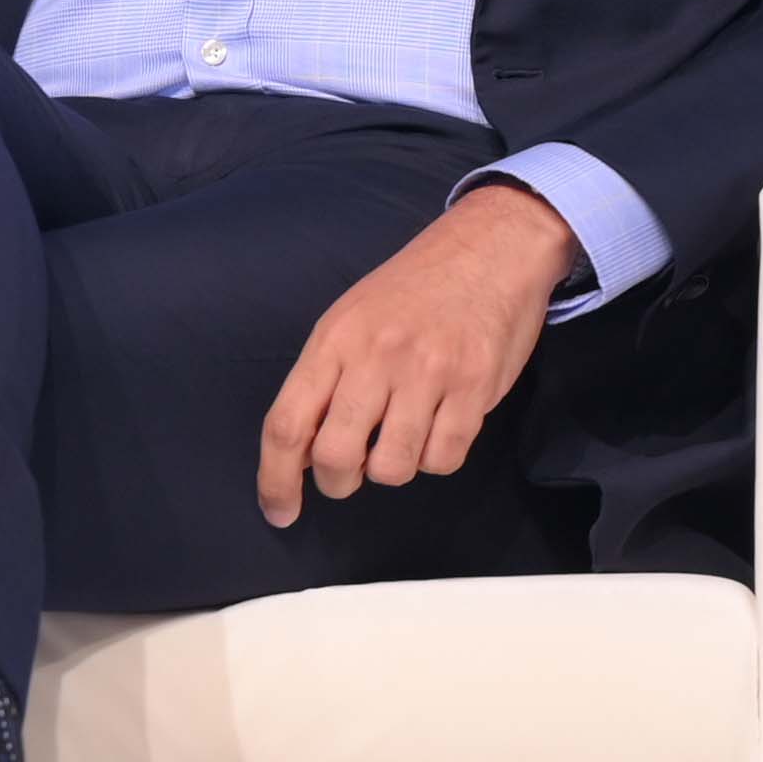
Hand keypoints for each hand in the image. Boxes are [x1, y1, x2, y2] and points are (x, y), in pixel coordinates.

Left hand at [258, 181, 577, 521]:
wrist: (487, 249)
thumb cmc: (411, 291)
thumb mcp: (349, 320)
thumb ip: (322, 383)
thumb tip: (298, 457)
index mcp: (334, 340)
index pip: (287, 424)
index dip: (275, 480)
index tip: (279, 512)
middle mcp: (375, 356)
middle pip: (336, 456)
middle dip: (337, 483)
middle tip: (350, 473)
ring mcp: (428, 372)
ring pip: (393, 468)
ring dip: (392, 468)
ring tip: (402, 434)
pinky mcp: (475, 387)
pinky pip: (443, 459)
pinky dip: (435, 458)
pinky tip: (437, 426)